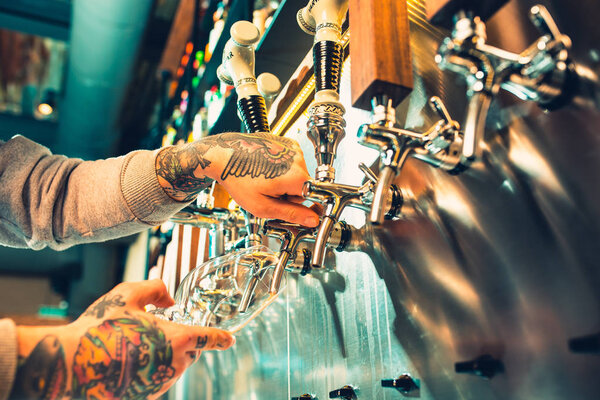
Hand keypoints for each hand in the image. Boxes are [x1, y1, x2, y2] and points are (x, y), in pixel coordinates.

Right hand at [11, 280, 233, 399]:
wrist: (70, 364)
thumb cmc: (99, 328)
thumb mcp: (127, 294)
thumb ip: (154, 289)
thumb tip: (168, 299)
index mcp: (178, 339)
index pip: (210, 339)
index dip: (221, 338)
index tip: (229, 339)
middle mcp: (173, 365)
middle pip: (191, 353)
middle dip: (184, 342)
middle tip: (159, 330)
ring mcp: (158, 384)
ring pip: (173, 367)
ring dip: (165, 355)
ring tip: (136, 344)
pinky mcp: (144, 395)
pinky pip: (156, 380)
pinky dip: (150, 368)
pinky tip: (127, 359)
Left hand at [155, 132, 319, 226]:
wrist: (222, 156)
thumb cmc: (238, 179)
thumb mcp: (263, 206)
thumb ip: (291, 214)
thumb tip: (312, 220)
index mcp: (296, 177)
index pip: (313, 198)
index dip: (301, 207)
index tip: (292, 209)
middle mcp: (298, 159)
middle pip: (304, 186)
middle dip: (290, 194)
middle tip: (269, 194)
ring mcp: (292, 148)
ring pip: (297, 174)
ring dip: (284, 181)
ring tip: (264, 180)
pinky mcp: (286, 142)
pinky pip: (291, 162)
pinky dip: (281, 167)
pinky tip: (266, 169)